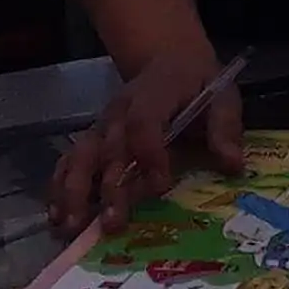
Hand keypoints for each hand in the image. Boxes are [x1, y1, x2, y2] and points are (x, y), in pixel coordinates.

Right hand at [49, 43, 244, 232]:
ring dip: (74, 191)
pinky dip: (60, 186)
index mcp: (154, 94)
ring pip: (82, 155)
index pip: (144, 123)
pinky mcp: (93, 138)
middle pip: (109, 148)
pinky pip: (70, 160)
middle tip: (111, 224)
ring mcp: (102, 125)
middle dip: (108, 188)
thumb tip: (232, 164)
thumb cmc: (198, 84)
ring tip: (70, 227)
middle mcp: (120, 110)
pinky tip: (56, 216)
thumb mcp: (222, 95)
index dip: (149, 154)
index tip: (161, 186)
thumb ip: (225, 127)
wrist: (171, 61)